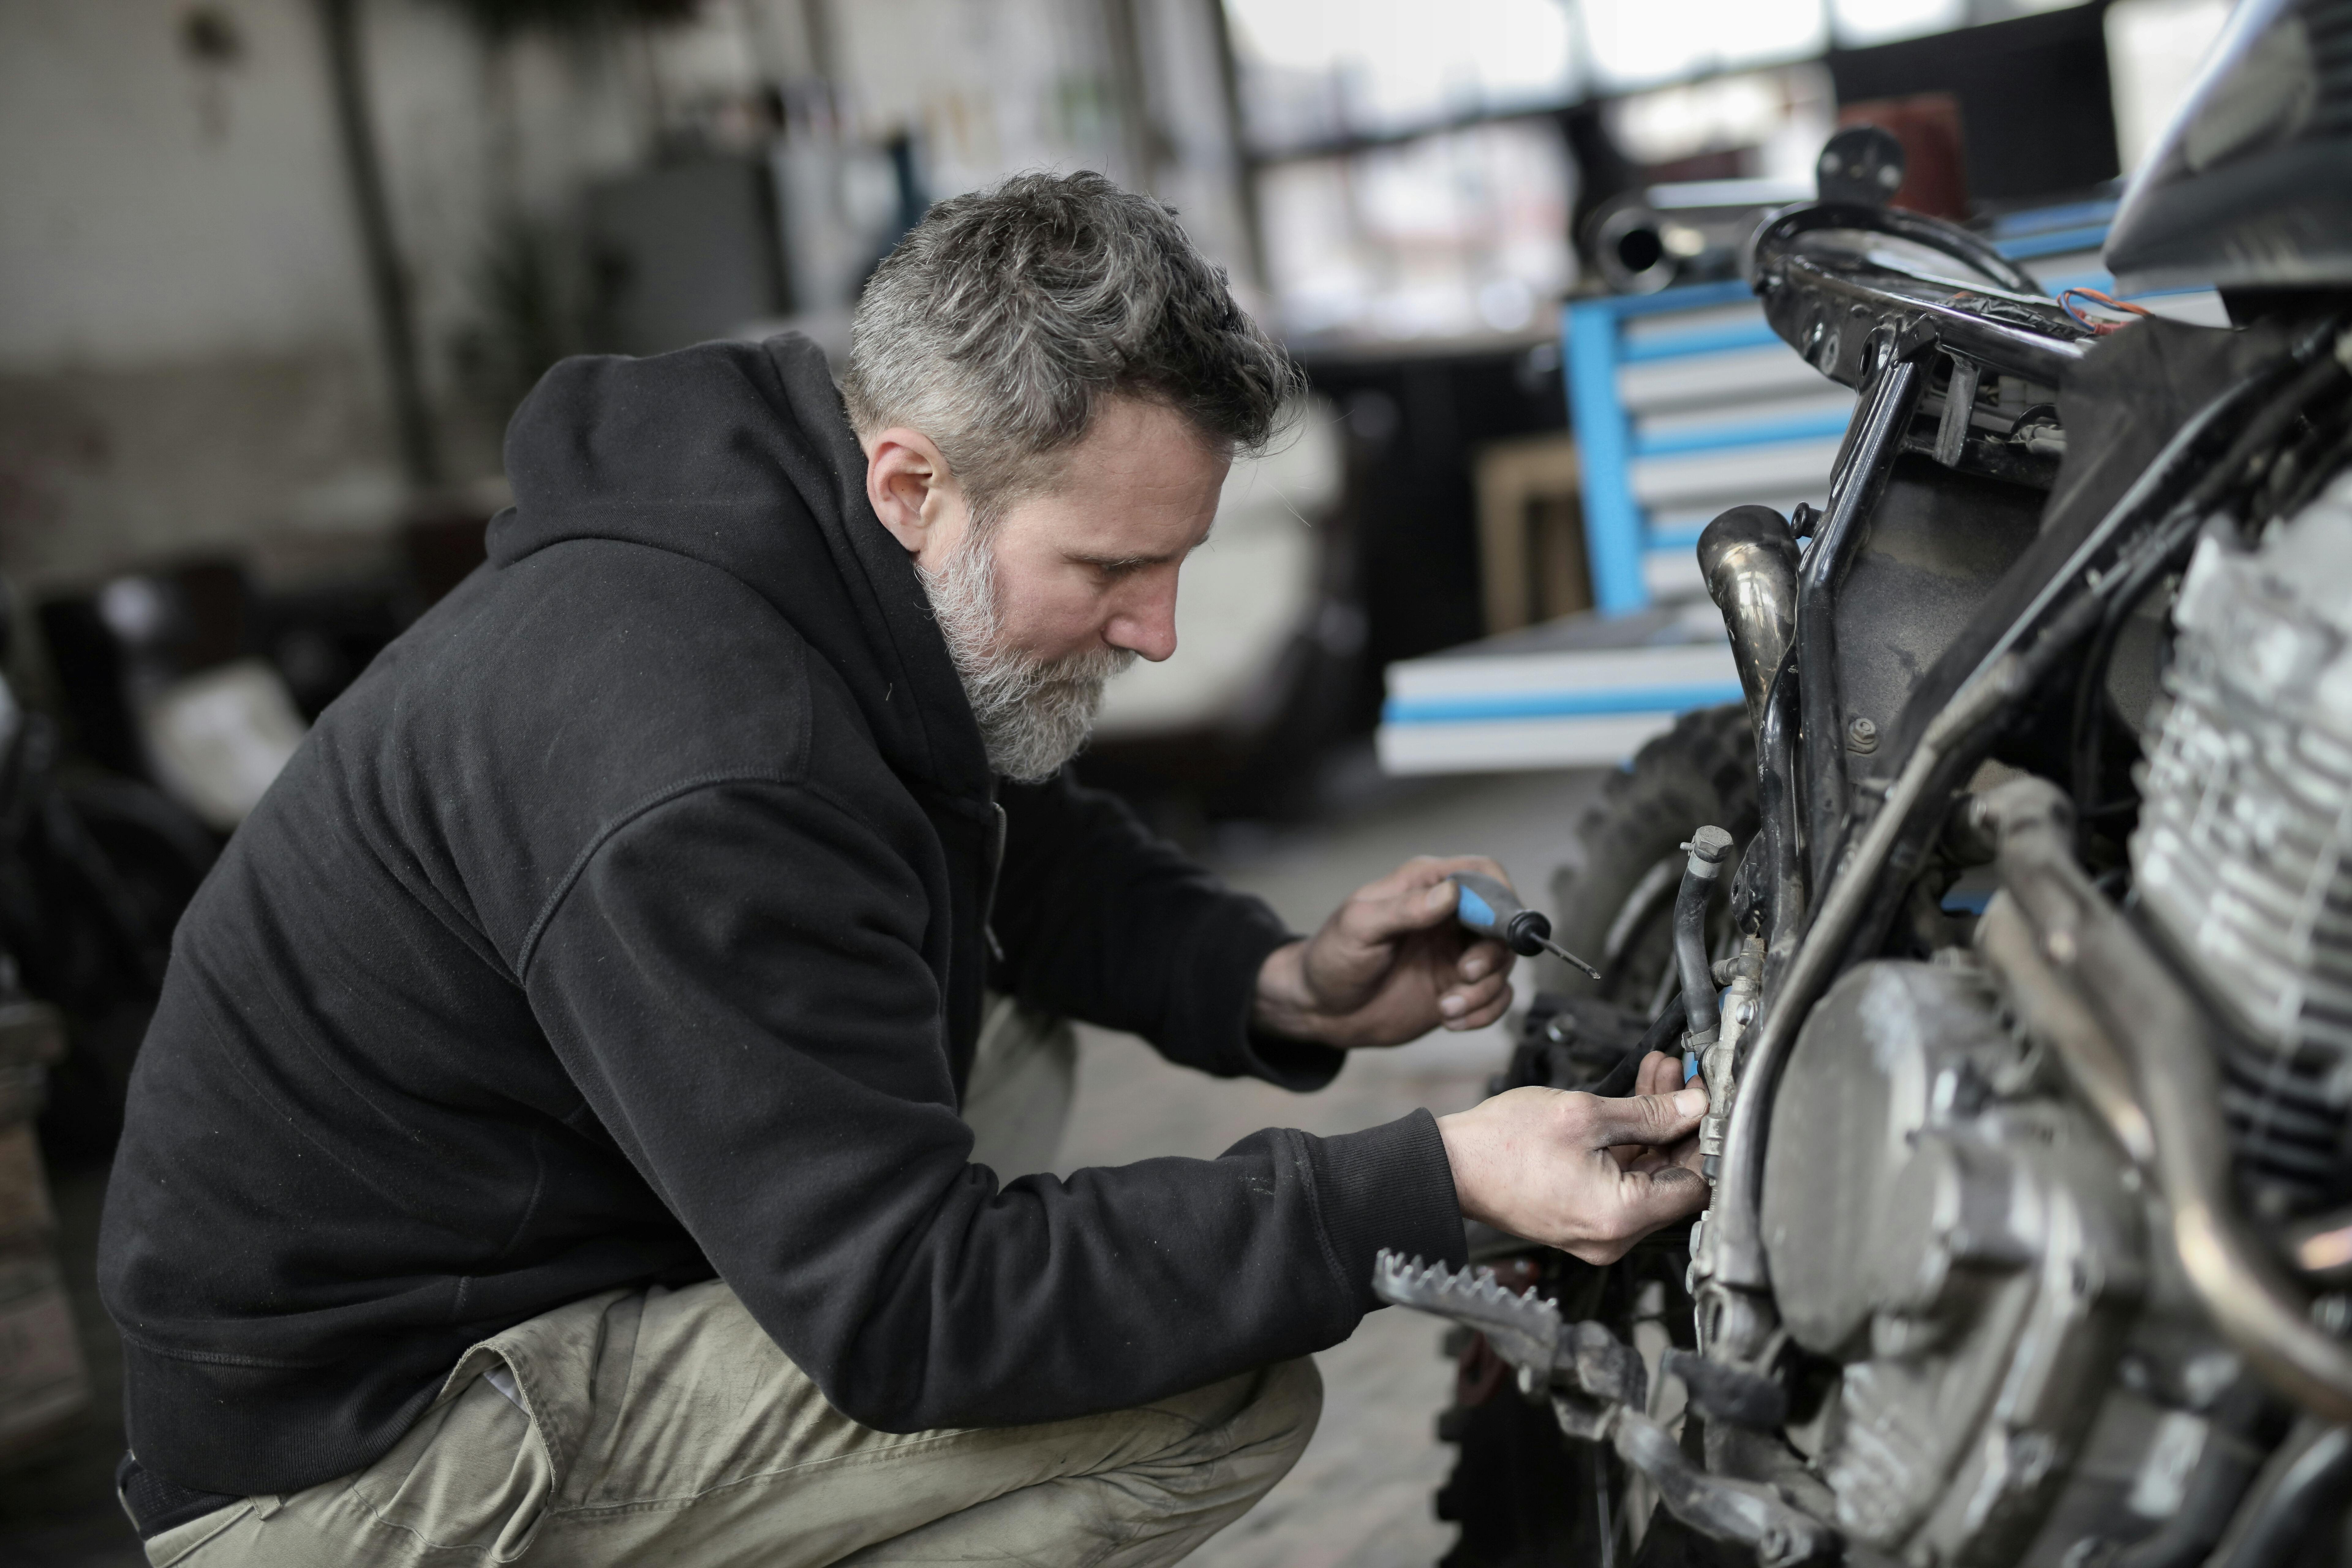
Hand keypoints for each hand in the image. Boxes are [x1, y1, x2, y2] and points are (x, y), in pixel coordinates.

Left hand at [1252, 855, 1516, 1049]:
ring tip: (1447, 1007)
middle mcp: (1448, 916)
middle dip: (1493, 953)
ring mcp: (1455, 953)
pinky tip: (1451, 1019)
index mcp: (1424, 886)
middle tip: (1464, 973)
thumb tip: (1450, 893)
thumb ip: (1405, 909)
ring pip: (1502, 964)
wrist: (1320, 1008)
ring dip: (1484, 990)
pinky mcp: (1457, 987)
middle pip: (1502, 923)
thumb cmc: (1332, 958)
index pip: (1483, 874)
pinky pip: (1495, 996)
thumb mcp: (1360, 927)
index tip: (1497, 928)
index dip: (1501, 897)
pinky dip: (1484, 1012)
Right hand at [1436, 1063, 1708, 1263]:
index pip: (1695, 1186)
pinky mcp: (1584, 1217)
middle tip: (1680, 1077)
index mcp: (1620, 1216)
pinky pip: (1621, 1180)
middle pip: (1673, 1179)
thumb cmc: (1502, 1145)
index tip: (1707, 1100)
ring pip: (1647, 1174)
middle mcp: (1614, 1235)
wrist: (1451, 1166)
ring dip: (1656, 1125)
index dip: (1704, 1139)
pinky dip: (1630, 1143)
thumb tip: (1693, 1106)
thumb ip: (1649, 1112)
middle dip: (1680, 1123)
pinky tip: (1632, 1102)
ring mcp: (1598, 1229)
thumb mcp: (1584, 1115)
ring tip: (1657, 1074)